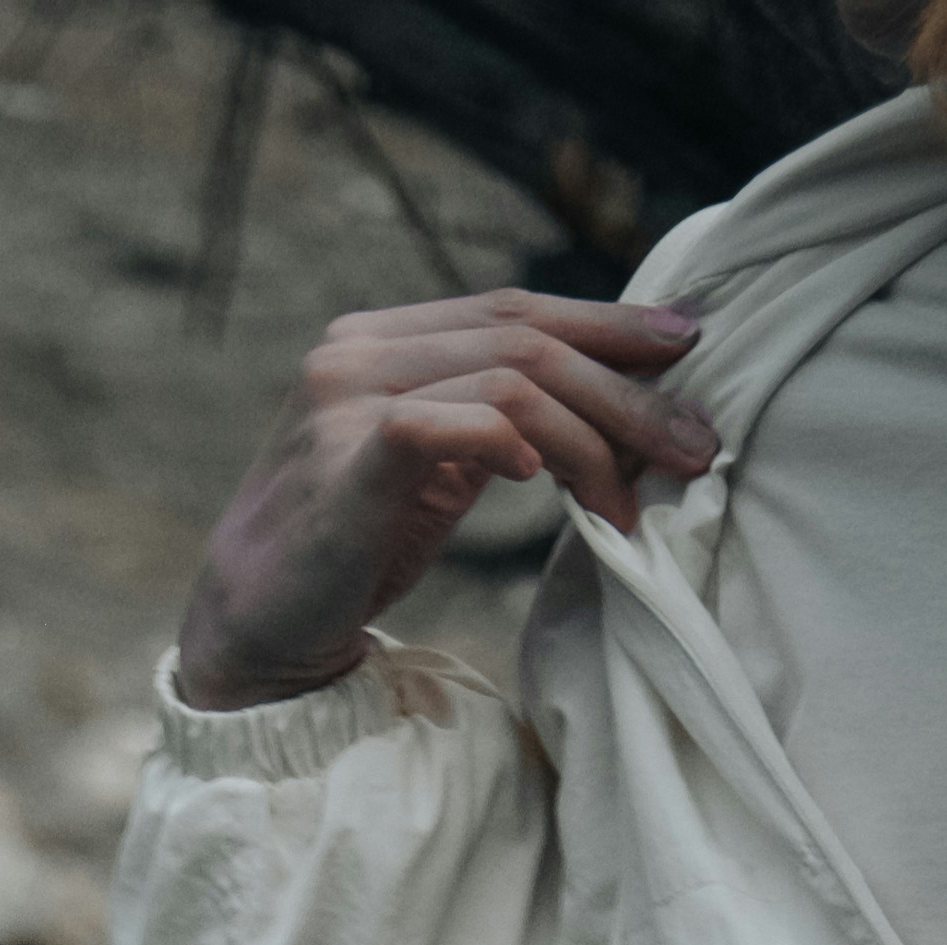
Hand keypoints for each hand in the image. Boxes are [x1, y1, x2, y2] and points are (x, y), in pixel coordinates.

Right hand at [175, 290, 716, 710]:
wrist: (252, 632)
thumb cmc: (344, 557)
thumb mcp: (431, 476)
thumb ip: (492, 426)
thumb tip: (603, 404)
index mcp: (383, 340)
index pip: (516, 310)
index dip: (608, 321)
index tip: (687, 346)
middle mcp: (360, 350)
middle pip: (525, 339)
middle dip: (625, 389)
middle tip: (694, 443)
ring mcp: (346, 398)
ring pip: (508, 380)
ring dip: (591, 438)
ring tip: (632, 498)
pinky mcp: (343, 458)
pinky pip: (451, 424)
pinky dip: (511, 443)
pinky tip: (545, 478)